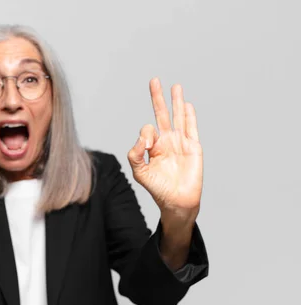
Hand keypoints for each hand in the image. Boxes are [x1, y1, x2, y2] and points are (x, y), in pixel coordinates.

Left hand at [127, 78, 202, 218]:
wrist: (176, 201)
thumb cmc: (158, 189)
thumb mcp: (139, 172)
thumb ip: (135, 154)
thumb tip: (143, 137)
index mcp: (154, 146)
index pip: (147, 130)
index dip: (146, 134)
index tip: (148, 147)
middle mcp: (167, 141)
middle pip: (162, 114)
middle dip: (158, 98)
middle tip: (154, 80)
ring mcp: (181, 143)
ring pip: (178, 117)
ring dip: (176, 101)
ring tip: (175, 86)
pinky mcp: (193, 148)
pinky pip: (192, 129)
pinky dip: (190, 116)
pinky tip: (187, 105)